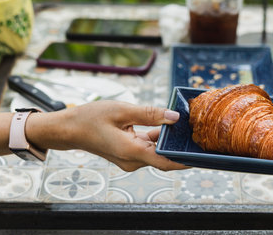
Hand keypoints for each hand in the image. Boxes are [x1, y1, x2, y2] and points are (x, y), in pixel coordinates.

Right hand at [27, 100, 187, 171]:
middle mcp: (132, 160)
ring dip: (167, 139)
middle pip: (163, 155)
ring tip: (182, 123)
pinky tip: (165, 124)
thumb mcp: (122, 111)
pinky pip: (147, 147)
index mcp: (132, 152)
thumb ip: (150, 114)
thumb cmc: (90, 119)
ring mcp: (130, 159)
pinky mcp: (128, 154)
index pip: (166, 161)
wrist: (69, 129)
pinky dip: (156, 137)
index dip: (186, 160)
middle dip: (179, 144)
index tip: (202, 155)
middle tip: (196, 130)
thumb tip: (174, 117)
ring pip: (156, 150)